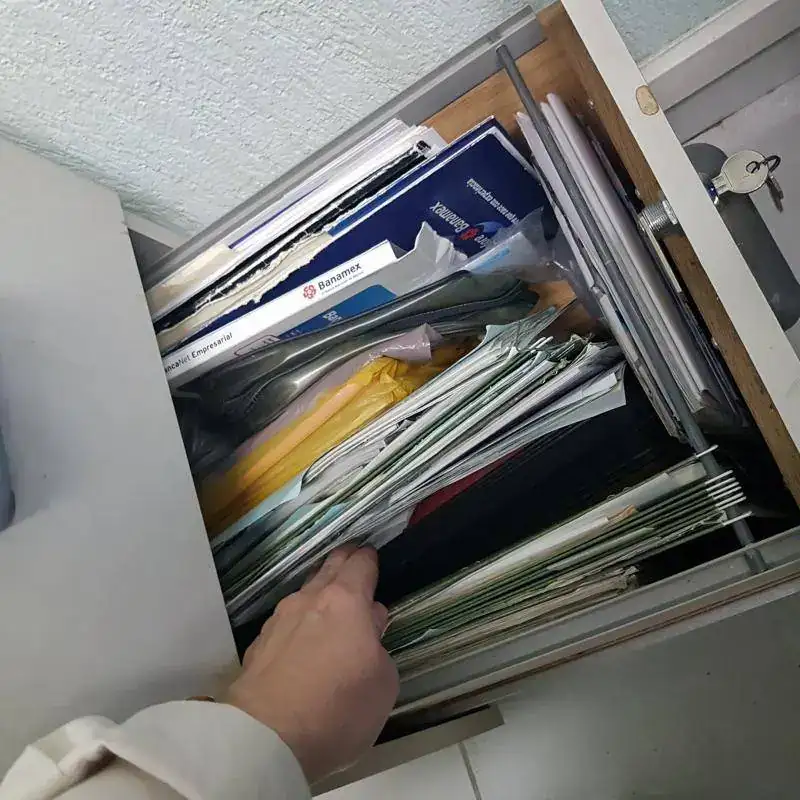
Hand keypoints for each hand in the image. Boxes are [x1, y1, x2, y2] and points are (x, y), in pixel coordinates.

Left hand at [225, 545, 398, 782]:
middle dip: (343, 561)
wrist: (265, 740)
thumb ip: (379, 646)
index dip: (369, 558)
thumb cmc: (337, 708)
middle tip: (353, 558)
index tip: (372, 555)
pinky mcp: (259, 646)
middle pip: (329, 568)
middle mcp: (309, 600)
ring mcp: (279, 621)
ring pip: (305, 593)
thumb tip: (369, 627)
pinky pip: (287, 621)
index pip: (360, 564)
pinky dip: (300, 621)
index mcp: (346, 602)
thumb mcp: (383, 683)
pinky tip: (304, 635)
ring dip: (319, 592)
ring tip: (330, 600)